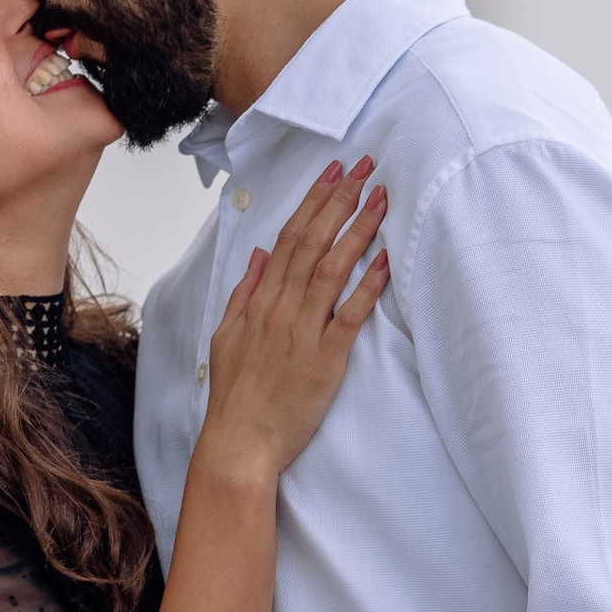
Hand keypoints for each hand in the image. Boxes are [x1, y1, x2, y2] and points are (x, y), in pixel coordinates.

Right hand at [200, 158, 387, 477]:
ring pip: (331, 270)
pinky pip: (348, 317)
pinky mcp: (323, 361)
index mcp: (260, 302)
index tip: (334, 172)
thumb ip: (245, 292)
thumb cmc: (236, 396)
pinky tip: (384, 260)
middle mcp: (281, 310)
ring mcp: (302, 334)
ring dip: (358, 230)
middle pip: (312, 243)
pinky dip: (366, 287)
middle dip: (340, 200)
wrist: (239, 443)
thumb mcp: (227, 336)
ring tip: (380, 199)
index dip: (314, 201)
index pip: (289, 238)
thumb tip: (260, 254)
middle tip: (366, 167)